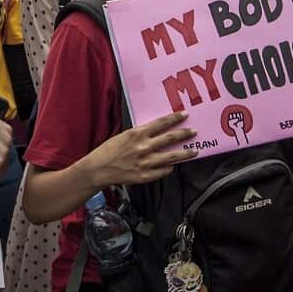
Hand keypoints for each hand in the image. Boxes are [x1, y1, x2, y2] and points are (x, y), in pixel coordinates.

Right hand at [83, 112, 197, 186]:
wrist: (98, 169)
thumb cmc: (108, 151)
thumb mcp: (123, 136)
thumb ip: (140, 134)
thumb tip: (155, 132)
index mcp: (137, 134)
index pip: (161, 123)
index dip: (174, 119)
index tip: (184, 115)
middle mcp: (144, 147)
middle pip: (170, 138)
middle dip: (184, 134)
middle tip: (194, 131)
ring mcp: (146, 162)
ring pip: (172, 157)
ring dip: (185, 153)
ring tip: (194, 151)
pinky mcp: (145, 176)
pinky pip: (163, 171)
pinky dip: (169, 168)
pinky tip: (172, 166)